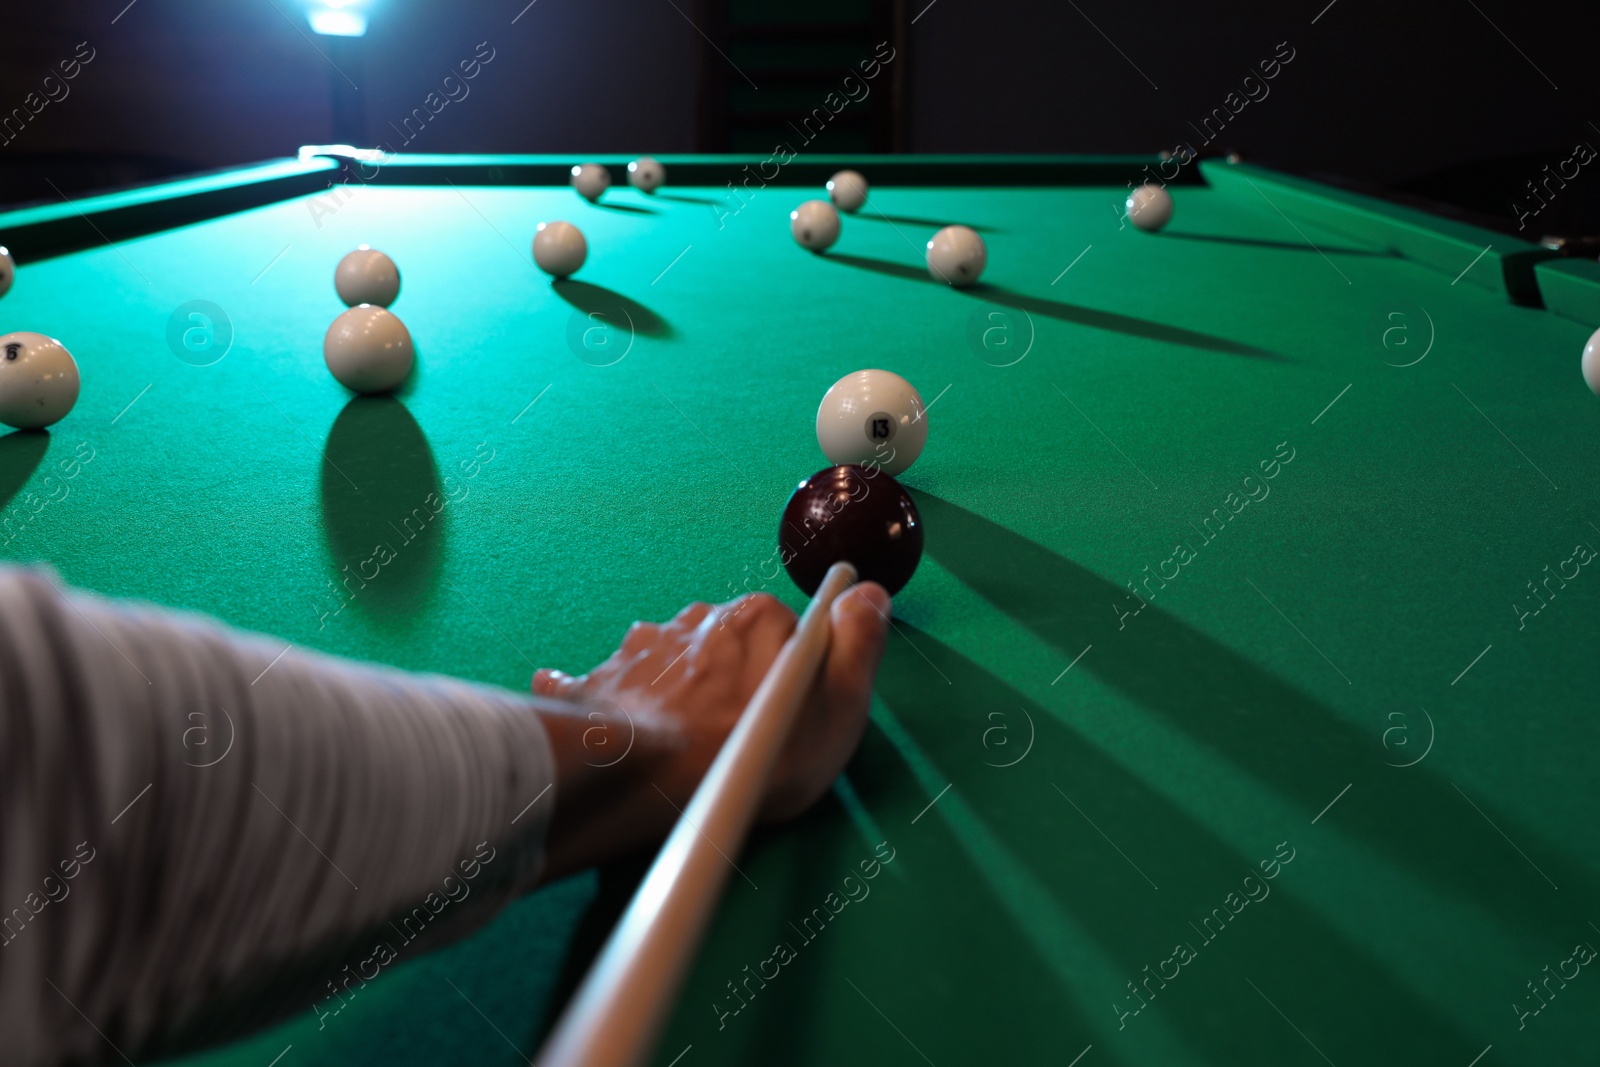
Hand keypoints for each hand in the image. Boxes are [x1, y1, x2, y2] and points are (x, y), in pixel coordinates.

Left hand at [531, 586, 891, 880]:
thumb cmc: (741, 750)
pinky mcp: (601, 674)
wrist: (630, 774)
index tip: (782, 720)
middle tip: (735, 741)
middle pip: (733, 648)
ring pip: (679, 666)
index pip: (789, 637)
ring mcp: (646, 642)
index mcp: (759, 615)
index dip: (790, 681)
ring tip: (685, 749)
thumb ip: (858, 648)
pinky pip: (624, 685)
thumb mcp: (833, 711)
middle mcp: (701, 614)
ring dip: (684, 696)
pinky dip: (631, 707)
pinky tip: (633, 739)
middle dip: (736, 685)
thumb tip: (869, 593)